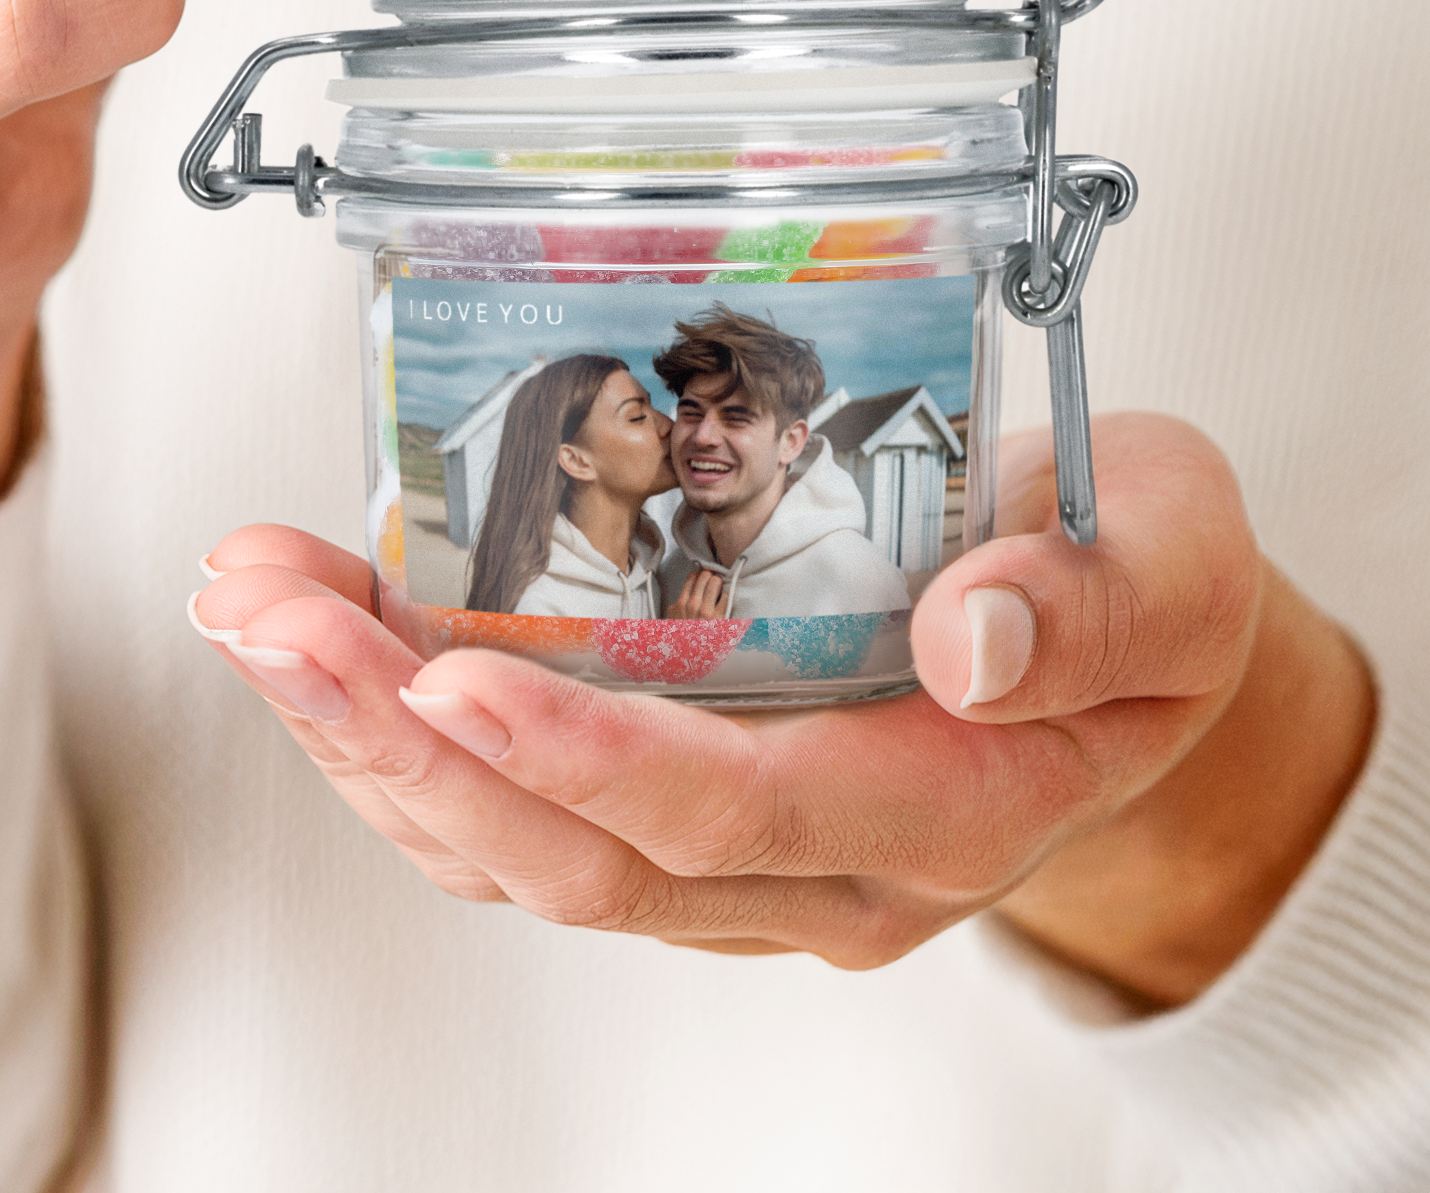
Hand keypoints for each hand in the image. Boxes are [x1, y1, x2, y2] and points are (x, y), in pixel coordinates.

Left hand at [193, 415, 1373, 1005]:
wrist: (1124, 645)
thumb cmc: (1144, 586)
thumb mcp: (1177, 560)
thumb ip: (1097, 604)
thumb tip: (971, 640)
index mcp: (944, 806)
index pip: (737, 815)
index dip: (585, 763)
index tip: (451, 681)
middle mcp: (819, 869)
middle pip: (579, 858)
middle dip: (402, 743)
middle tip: (270, 619)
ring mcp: (740, 859)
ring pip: (516, 849)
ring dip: (366, 734)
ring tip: (253, 605)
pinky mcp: (682, 812)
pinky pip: (516, 811)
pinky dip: (404, 731)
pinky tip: (324, 636)